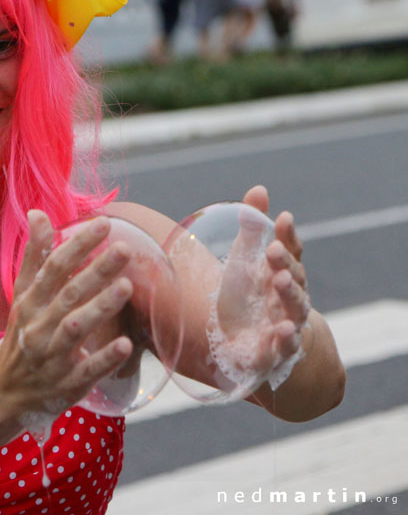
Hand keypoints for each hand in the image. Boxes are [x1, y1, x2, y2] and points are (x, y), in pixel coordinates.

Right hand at [0, 210, 133, 414]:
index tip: (103, 224)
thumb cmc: (22, 333)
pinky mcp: (67, 383)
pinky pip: (86, 370)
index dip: (78, 245)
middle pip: (69, 294)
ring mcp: (53, 356)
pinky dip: (104, 358)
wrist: (5, 390)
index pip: (54, 267)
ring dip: (100, 307)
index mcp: (31, 301)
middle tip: (124, 249)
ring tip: (126, 287)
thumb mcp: (23, 293)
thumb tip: (37, 213)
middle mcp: (39, 325)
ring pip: (76, 328)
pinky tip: (125, 344)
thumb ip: (34, 254)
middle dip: (97, 271)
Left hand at [243, 185, 309, 366]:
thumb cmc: (252, 295)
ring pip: (293, 309)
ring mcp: (285, 323)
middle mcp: (288, 297)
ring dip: (289, 295)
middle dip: (285, 263)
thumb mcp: (247, 259)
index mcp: (281, 272)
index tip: (282, 217)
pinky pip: (283, 346)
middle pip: (293, 277)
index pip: (290, 251)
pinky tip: (282, 330)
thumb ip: (253, 228)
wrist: (256, 344)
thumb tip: (259, 189)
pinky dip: (284, 338)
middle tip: (273, 249)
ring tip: (281, 280)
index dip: (288, 235)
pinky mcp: (275, 351)